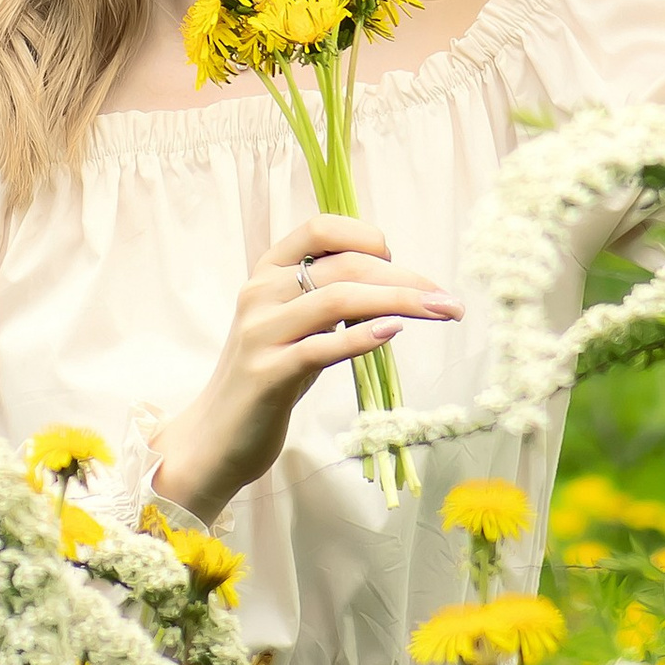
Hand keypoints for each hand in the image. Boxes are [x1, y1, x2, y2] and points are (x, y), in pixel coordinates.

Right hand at [148, 217, 461, 523]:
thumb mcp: (296, 324)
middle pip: (343, 266)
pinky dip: (361, 337)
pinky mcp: (267, 374)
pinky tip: (394, 332)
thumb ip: (329, 296)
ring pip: (337, 299)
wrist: (216, 436)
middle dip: (404, 278)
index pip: (319, 229)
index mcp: (266, 271)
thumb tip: (391, 278)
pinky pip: (320, 348)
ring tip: (441, 311)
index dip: (364, 235)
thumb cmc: (269, 374)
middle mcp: (260, 293)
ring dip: (398, 301)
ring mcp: (260, 333)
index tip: (398, 260)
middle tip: (448, 299)